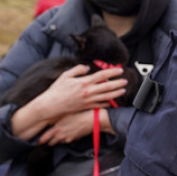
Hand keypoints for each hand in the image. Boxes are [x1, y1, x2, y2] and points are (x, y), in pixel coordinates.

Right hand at [11, 65, 125, 139]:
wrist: (51, 106)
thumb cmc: (57, 90)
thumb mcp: (65, 76)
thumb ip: (77, 70)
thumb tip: (87, 67)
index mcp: (83, 82)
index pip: (101, 75)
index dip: (112, 72)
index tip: (119, 70)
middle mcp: (88, 92)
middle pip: (107, 87)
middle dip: (118, 83)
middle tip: (126, 81)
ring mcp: (88, 101)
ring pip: (106, 97)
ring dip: (116, 93)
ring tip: (123, 90)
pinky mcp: (86, 107)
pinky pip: (99, 106)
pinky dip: (107, 103)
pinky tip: (112, 101)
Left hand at [39, 110, 93, 145]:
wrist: (92, 119)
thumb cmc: (80, 113)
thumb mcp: (66, 114)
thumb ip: (56, 118)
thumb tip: (49, 121)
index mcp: (57, 127)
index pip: (44, 138)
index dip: (40, 140)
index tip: (37, 142)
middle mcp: (61, 135)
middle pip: (51, 142)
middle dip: (48, 141)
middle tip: (46, 140)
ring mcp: (68, 138)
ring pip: (59, 142)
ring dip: (58, 140)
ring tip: (58, 136)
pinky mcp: (74, 139)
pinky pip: (67, 141)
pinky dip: (66, 139)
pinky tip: (68, 133)